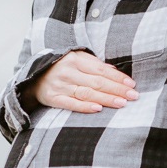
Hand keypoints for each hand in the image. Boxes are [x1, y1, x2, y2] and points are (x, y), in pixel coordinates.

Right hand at [21, 50, 138, 113]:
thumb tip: (115, 72)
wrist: (32, 77)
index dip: (117, 78)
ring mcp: (59, 86)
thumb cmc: (60, 67)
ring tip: (122, 103)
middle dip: (117, 89)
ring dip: (106, 99)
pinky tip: (98, 109)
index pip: (100, 70)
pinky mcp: (53, 99)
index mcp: (74, 59)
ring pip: (87, 93)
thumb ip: (94, 64)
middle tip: (133, 96)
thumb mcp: (75, 58)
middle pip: (97, 82)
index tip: (131, 84)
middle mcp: (67, 72)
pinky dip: (85, 107)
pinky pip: (71, 104)